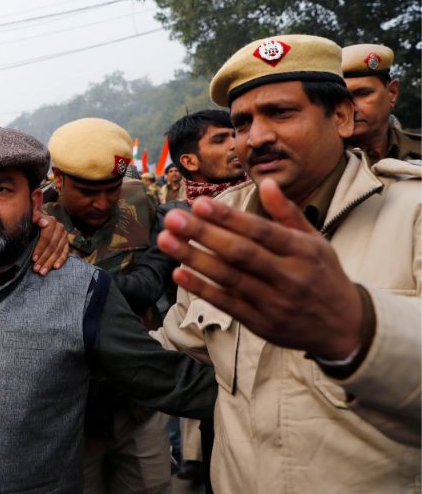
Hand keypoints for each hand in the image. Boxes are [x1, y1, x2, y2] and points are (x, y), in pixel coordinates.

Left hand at [31, 213, 68, 274]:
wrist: (39, 223)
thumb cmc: (32, 224)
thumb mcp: (31, 221)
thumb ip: (33, 218)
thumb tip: (38, 219)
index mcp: (51, 221)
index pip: (46, 237)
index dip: (40, 249)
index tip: (33, 259)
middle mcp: (60, 227)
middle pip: (52, 246)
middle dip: (44, 259)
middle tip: (36, 269)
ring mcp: (64, 235)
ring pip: (58, 251)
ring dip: (50, 263)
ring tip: (42, 272)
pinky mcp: (67, 242)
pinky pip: (65, 253)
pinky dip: (60, 261)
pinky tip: (55, 267)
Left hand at [156, 178, 362, 359]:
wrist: (345, 329)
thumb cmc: (324, 276)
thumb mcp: (316, 241)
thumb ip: (287, 213)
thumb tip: (267, 182)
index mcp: (302, 251)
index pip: (260, 231)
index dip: (229, 217)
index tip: (200, 203)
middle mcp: (288, 276)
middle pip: (239, 253)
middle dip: (203, 234)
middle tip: (173, 218)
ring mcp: (273, 302)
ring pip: (228, 278)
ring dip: (193, 258)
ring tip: (166, 240)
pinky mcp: (260, 323)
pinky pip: (226, 304)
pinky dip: (202, 288)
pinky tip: (179, 272)